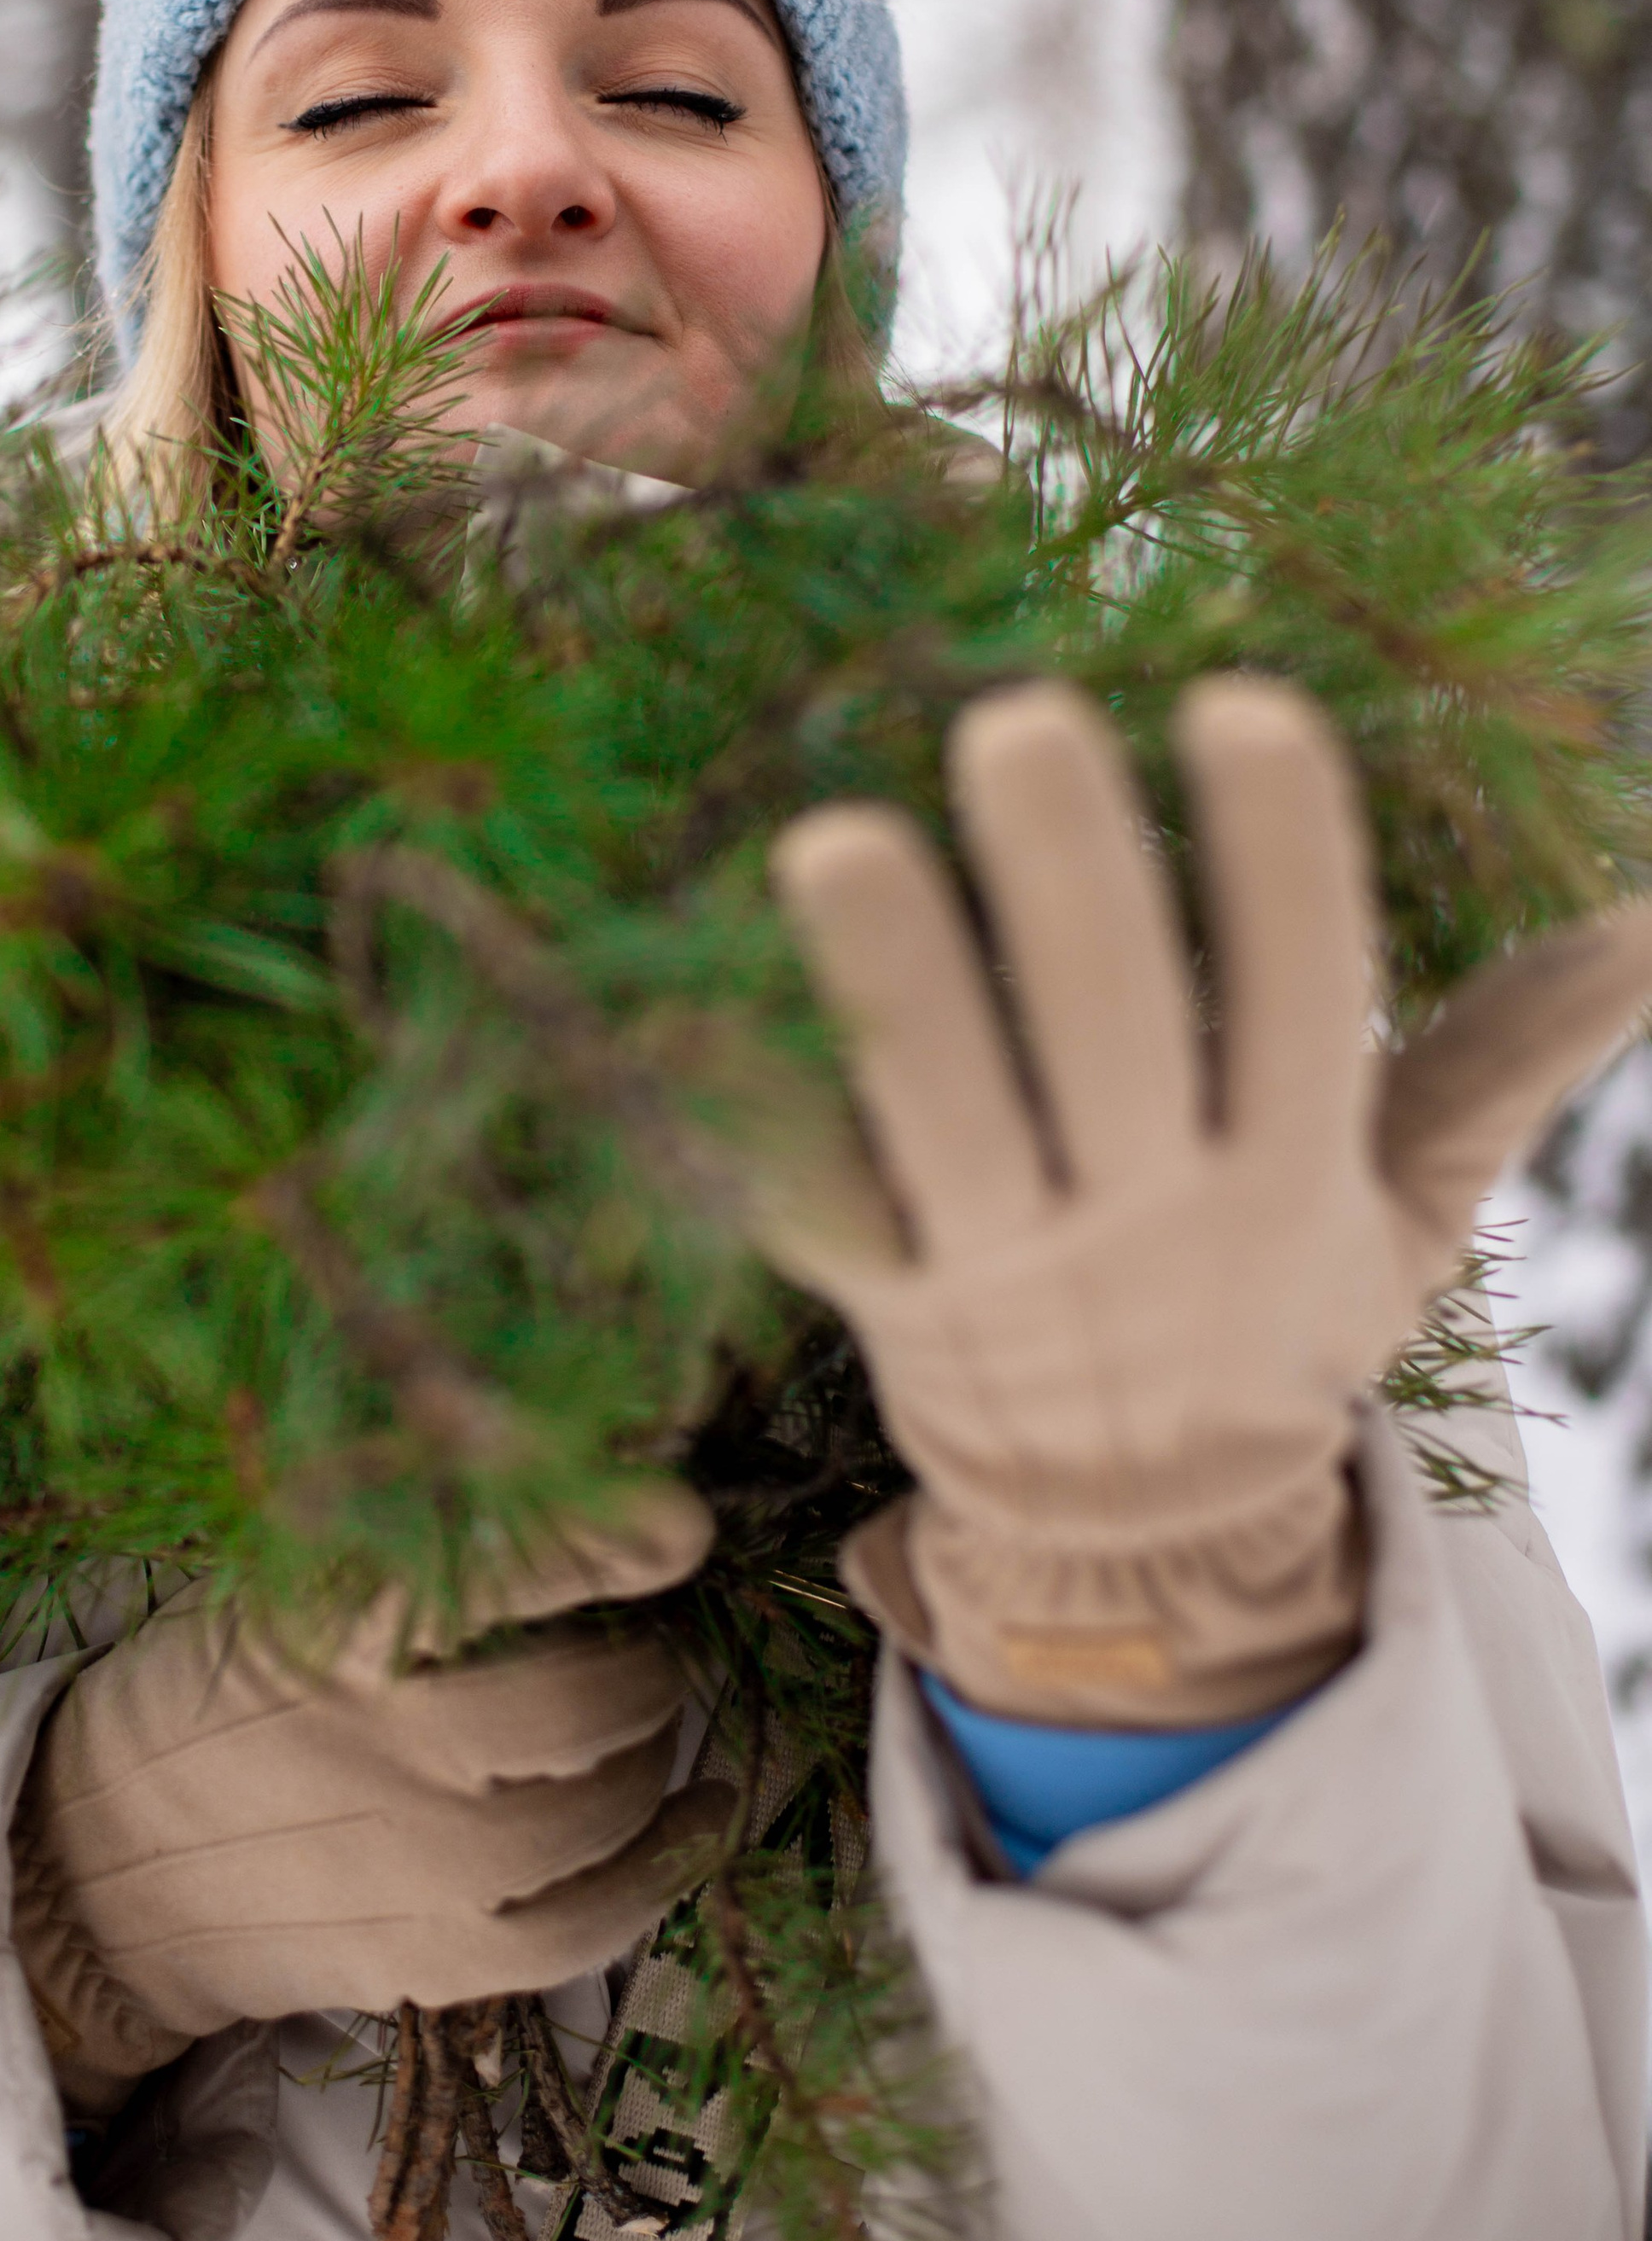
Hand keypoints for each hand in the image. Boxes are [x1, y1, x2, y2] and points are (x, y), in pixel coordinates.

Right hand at [9, 1487, 724, 2117]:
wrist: (108, 1866)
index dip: (594, 1542)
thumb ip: (408, 1531)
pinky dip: (663, 1870)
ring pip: (601, 1812)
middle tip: (645, 1638)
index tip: (680, 1522)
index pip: (485, 1572)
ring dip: (654, 1753)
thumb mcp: (281, 1581)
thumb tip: (563, 1461)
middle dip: (646, 1663)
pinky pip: (585, 1927)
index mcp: (334, 1630)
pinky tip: (700, 1815)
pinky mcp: (428, 1959)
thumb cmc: (219, 1689)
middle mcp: (380, 1751)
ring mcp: (410, 1868)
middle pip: (581, 1706)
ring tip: (646, 1717)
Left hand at [764, 678, 1651, 1726]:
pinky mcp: (881, 1302)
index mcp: (1292, 1175)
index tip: (1244, 703)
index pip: (1307, 1001)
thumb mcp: (1414, 1206)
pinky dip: (754, 1113)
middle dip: (1068, 887)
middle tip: (1014, 720)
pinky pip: (814, 1203)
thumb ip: (1510, 1056)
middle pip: (1109, 1041)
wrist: (1141, 1537)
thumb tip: (1647, 914)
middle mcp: (1151, 1219)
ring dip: (889, 982)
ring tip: (828, 835)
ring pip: (943, 1117)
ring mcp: (1004, 1270)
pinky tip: (685, 989)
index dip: (1282, 863)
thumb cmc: (1280, 1316)